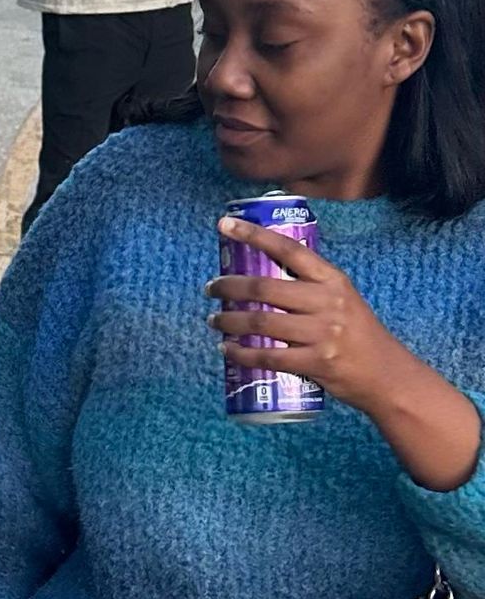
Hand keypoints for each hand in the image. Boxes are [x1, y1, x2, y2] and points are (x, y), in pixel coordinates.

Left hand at [208, 221, 482, 485]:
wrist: (385, 374)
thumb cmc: (356, 333)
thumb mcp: (341, 298)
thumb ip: (309, 285)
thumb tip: (261, 273)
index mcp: (332, 280)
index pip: (288, 249)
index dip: (254, 234)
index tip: (225, 224)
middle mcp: (328, 302)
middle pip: (265, 288)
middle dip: (229, 286)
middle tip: (211, 288)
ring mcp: (322, 334)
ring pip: (261, 322)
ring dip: (229, 321)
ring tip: (215, 320)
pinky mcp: (316, 362)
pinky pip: (267, 357)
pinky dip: (241, 354)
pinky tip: (228, 350)